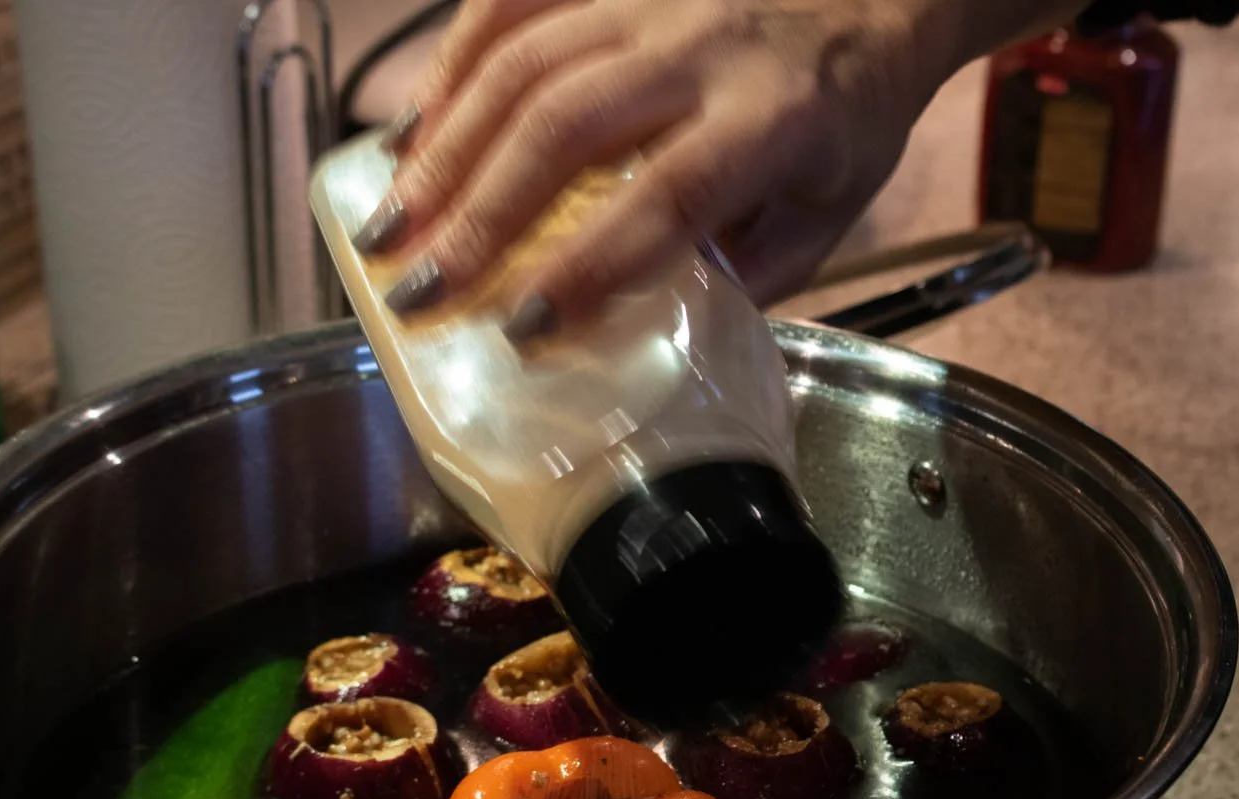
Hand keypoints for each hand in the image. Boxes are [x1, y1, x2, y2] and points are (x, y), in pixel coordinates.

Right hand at [353, 0, 1070, 331]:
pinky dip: (452, 65)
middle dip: (480, 212)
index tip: (525, 327)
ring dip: (445, 148)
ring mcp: (645, 0)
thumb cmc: (849, 117)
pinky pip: (513, 4)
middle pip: (566, 123)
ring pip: (523, 62)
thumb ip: (741, 271)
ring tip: (390, 222)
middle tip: (416, 285)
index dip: (590, 262)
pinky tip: (413, 129)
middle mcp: (700, 48)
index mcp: (770, 119)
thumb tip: (637, 325)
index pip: (668, 194)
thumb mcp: (825, 213)